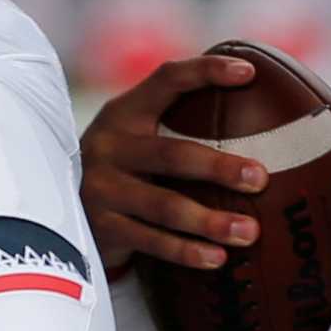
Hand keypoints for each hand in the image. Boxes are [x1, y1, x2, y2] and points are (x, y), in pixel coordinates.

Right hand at [80, 54, 267, 275]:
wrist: (60, 206)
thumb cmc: (126, 164)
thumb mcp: (140, 134)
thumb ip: (181, 121)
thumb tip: (270, 118)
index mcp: (126, 112)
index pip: (167, 80)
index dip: (206, 72)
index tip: (250, 72)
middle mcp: (110, 145)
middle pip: (172, 155)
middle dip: (219, 167)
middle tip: (260, 178)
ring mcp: (101, 188)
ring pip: (164, 206)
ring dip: (210, 221)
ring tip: (250, 231)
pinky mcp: (99, 227)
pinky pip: (151, 241)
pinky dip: (186, 251)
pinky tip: (217, 258)